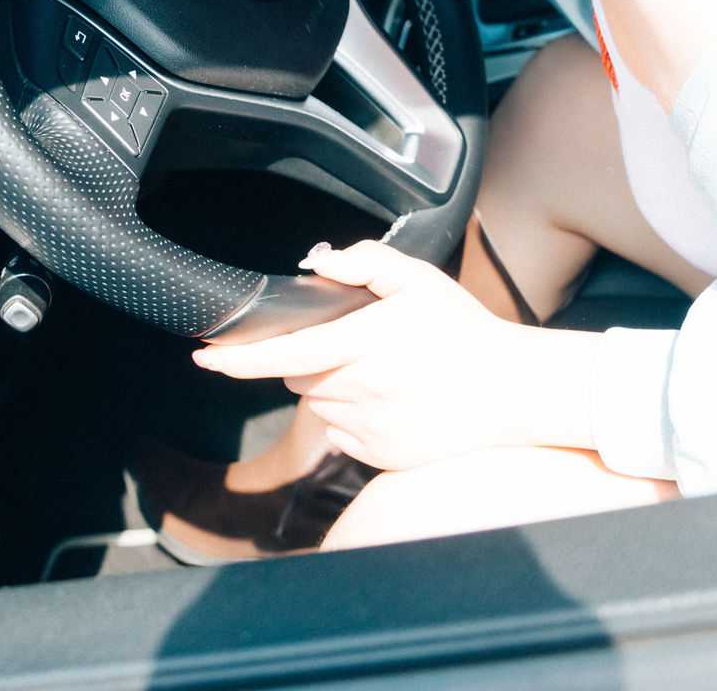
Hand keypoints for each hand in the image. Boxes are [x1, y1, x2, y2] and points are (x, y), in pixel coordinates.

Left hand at [192, 241, 588, 470]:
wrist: (513, 393)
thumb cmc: (468, 334)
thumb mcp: (421, 281)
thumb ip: (367, 263)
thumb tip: (320, 261)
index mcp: (362, 344)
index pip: (281, 354)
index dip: (235, 357)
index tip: (203, 355)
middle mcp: (357, 391)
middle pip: (297, 377)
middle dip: (308, 358)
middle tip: (356, 342)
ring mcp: (366, 428)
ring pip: (319, 405)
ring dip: (333, 387)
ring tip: (385, 371)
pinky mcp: (377, 455)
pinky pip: (342, 433)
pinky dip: (353, 416)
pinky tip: (394, 399)